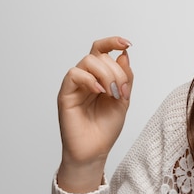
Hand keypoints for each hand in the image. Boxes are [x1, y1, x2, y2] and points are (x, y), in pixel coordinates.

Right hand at [56, 36, 133, 192]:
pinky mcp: (65, 94)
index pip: (102, 51)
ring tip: (112, 93)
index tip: (127, 44)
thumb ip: (125, 78)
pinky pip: (74, 74)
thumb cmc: (106, 128)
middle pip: (99, 55)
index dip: (113, 42)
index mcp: (100, 77)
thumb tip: (124, 55)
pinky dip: (90, 79)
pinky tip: (100, 92)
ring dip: (106, 74)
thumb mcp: (123, 100)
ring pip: (88, 61)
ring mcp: (75, 85)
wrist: (94, 151)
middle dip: (116, 71)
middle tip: (121, 91)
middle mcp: (87, 78)